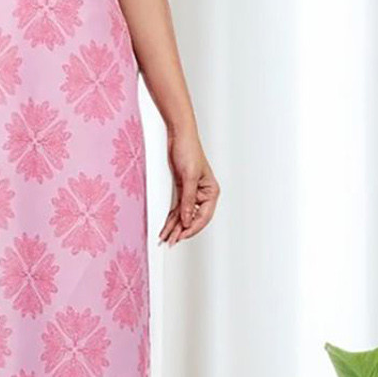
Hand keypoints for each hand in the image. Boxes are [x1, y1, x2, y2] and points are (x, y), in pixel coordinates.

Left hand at [159, 126, 218, 244]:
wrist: (179, 136)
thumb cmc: (189, 150)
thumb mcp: (189, 177)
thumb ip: (188, 200)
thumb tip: (186, 219)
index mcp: (211, 192)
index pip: (203, 216)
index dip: (192, 228)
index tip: (181, 236)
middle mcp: (203, 194)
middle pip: (193, 218)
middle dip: (181, 230)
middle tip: (171, 241)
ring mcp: (192, 193)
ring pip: (184, 215)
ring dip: (175, 227)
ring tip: (166, 238)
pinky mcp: (182, 190)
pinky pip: (177, 208)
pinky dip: (171, 218)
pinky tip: (166, 227)